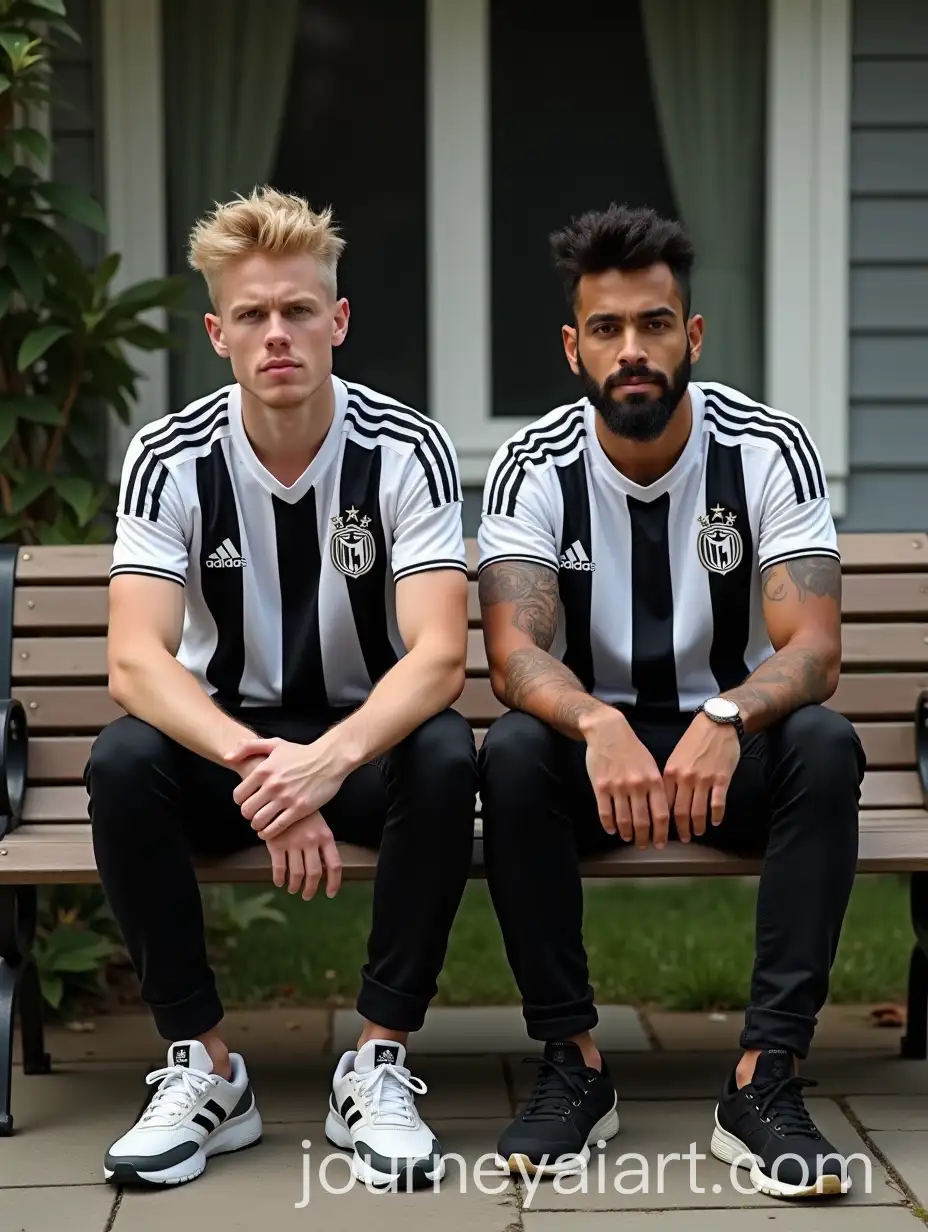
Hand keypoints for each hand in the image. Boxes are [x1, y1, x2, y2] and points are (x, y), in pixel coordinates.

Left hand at [225, 734, 350, 838]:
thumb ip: (248, 747)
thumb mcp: (275, 744)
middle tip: (253, 814)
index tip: (246, 801)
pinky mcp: (299, 809)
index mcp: (263, 770)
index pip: (239, 795)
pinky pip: (276, 827)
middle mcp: (272, 785)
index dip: (240, 801)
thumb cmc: (302, 753)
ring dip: (257, 825)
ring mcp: (286, 798)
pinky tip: (268, 831)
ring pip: (259, 821)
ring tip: (260, 823)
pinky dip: (268, 833)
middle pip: (246, 810)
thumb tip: (227, 757)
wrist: (329, 760)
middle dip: (248, 814)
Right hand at [264, 810, 342, 898]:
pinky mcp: (276, 843)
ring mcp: (293, 842)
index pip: (335, 865)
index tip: (330, 894)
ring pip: (297, 874)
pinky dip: (279, 879)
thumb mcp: (319, 826)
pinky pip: (279, 868)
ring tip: (292, 889)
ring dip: (295, 886)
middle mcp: (311, 841)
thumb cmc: (303, 815)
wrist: (281, 798)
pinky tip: (279, 882)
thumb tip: (327, 872)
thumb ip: (323, 846)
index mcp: (326, 836)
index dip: (334, 883)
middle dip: (310, 889)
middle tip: (307, 896)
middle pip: (314, 873)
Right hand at [581, 708, 669, 848]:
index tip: (660, 844)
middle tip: (643, 846)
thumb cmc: (632, 749)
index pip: (661, 815)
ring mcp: (617, 786)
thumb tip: (661, 813)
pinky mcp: (600, 786)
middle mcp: (636, 785)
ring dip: (626, 834)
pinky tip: (612, 830)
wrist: (608, 731)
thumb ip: (656, 787)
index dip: (661, 833)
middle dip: (643, 838)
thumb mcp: (651, 765)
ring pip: (623, 820)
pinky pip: (605, 812)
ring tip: (628, 838)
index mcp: (653, 780)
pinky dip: (609, 825)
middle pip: (642, 822)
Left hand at [662, 713, 740, 841]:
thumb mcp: (675, 757)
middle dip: (681, 829)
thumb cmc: (694, 741)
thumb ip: (670, 778)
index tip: (664, 830)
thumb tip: (665, 801)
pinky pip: (717, 804)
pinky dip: (716, 816)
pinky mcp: (721, 779)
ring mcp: (703, 779)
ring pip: (698, 812)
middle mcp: (684, 778)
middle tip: (683, 839)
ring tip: (698, 833)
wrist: (716, 724)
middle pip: (680, 812)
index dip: (663, 821)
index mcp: (670, 773)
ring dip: (698, 826)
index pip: (663, 803)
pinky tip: (715, 822)